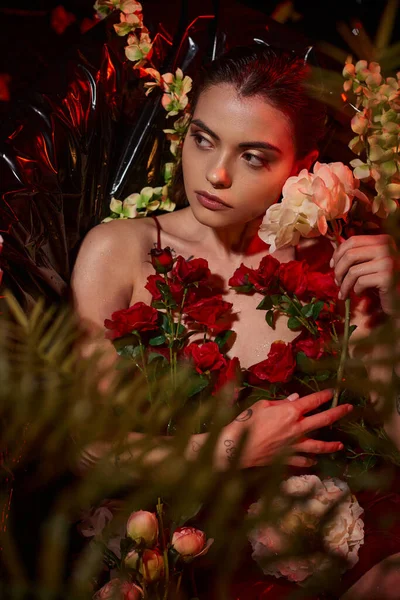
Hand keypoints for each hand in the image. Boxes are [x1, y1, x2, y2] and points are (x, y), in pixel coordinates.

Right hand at [219, 389, 352, 468]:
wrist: (236, 446)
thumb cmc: (246, 422)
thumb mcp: (262, 405)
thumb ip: (281, 403)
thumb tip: (295, 399)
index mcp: (290, 412)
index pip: (313, 401)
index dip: (324, 395)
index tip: (332, 392)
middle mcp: (296, 428)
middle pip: (323, 420)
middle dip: (338, 413)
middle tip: (349, 408)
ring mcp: (294, 445)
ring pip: (318, 445)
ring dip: (331, 445)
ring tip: (340, 445)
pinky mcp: (287, 458)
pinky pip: (303, 461)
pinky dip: (309, 461)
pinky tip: (314, 461)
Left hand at [330, 234, 394, 313]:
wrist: (398, 298)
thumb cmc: (380, 280)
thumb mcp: (369, 262)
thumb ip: (356, 254)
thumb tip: (333, 253)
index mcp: (383, 240)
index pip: (353, 241)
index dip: (338, 254)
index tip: (332, 266)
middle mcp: (387, 247)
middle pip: (350, 255)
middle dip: (338, 271)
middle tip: (337, 282)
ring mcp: (388, 262)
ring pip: (353, 271)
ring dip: (344, 285)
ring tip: (344, 292)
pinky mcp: (387, 277)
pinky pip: (360, 282)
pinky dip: (356, 290)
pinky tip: (359, 293)